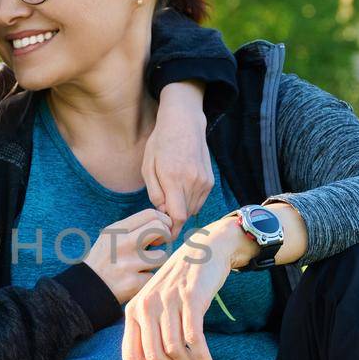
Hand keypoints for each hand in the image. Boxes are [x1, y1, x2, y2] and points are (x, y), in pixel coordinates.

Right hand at [83, 208, 172, 303]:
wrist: (87, 288)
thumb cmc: (104, 260)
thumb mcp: (110, 237)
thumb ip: (133, 229)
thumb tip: (163, 224)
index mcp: (116, 230)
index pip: (151, 214)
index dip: (163, 221)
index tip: (161, 230)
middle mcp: (122, 244)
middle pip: (160, 229)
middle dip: (166, 236)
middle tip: (159, 244)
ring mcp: (128, 264)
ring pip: (162, 255)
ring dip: (156, 261)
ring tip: (143, 265)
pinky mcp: (133, 283)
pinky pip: (153, 276)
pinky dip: (146, 279)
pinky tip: (134, 279)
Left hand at [122, 216, 247, 359]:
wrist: (204, 250)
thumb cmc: (178, 285)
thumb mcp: (154, 309)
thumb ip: (143, 340)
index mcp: (133, 313)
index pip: (131, 358)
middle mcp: (145, 307)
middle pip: (153, 358)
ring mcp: (167, 302)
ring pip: (174, 350)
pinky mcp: (190, 299)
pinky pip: (194, 339)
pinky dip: (202, 358)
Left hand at [144, 81, 212, 228]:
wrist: (184, 123)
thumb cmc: (161, 143)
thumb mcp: (148, 166)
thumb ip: (154, 192)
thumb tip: (162, 212)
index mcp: (174, 178)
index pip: (178, 216)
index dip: (170, 230)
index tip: (162, 236)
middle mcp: (192, 181)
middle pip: (185, 215)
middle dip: (173, 220)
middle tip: (161, 216)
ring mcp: (204, 181)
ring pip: (192, 210)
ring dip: (181, 209)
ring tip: (170, 196)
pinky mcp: (210, 181)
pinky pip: (199, 201)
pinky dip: (189, 201)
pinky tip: (180, 189)